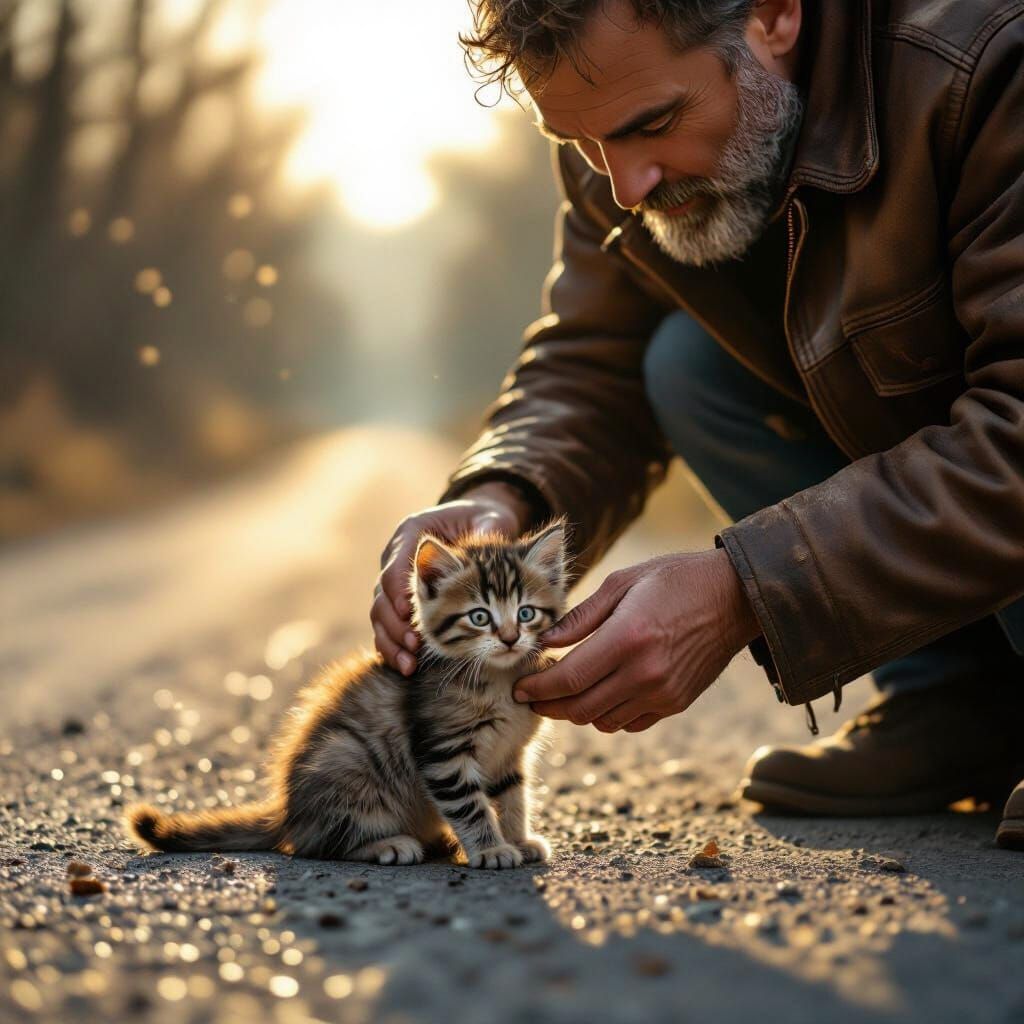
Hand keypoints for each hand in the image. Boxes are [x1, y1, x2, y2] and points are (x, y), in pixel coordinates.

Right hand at [372, 480, 538, 674]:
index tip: (407, 608)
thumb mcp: (490, 518)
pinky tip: (407, 666)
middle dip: (395, 623)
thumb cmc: (484, 520)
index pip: (395, 563)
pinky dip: (395, 649)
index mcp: (413, 533)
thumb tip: (489, 534)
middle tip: (414, 642)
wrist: (479, 524)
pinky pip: (389, 630)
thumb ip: (488, 527)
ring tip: (408, 662)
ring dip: (392, 641)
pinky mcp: (403, 604)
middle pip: (382, 595)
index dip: (398, 588)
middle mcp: (399, 558)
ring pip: (381, 616)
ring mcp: (398, 583)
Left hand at [512, 549, 759, 732]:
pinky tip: (598, 694)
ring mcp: (662, 693)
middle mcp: (644, 673)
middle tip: (531, 695)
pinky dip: (607, 715)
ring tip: (562, 692)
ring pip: (602, 720)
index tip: (518, 686)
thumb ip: (581, 617)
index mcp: (627, 638)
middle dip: (549, 705)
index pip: (569, 678)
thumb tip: (545, 641)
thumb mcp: (623, 583)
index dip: (538, 687)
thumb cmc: (675, 580)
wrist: (735, 598)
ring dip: (576, 710)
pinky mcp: (675, 703)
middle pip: (580, 707)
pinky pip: (629, 723)